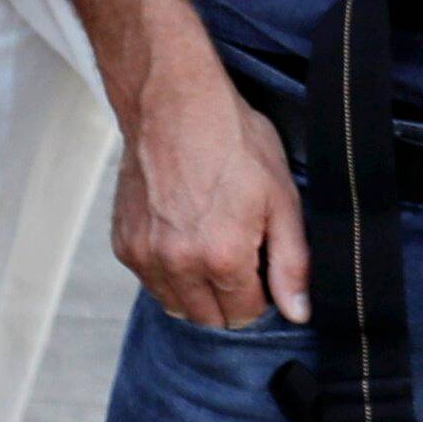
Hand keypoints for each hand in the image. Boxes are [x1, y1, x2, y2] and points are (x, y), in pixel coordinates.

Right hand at [116, 59, 303, 326]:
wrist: (173, 102)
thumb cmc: (231, 140)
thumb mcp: (280, 196)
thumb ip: (291, 262)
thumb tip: (298, 313)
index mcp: (223, 258)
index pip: (244, 315)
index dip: (261, 295)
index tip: (262, 266)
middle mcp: (179, 265)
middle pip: (209, 319)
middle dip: (229, 299)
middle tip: (240, 255)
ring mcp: (146, 256)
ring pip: (176, 306)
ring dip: (197, 291)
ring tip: (210, 245)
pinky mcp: (124, 244)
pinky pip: (151, 281)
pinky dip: (168, 272)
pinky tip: (183, 236)